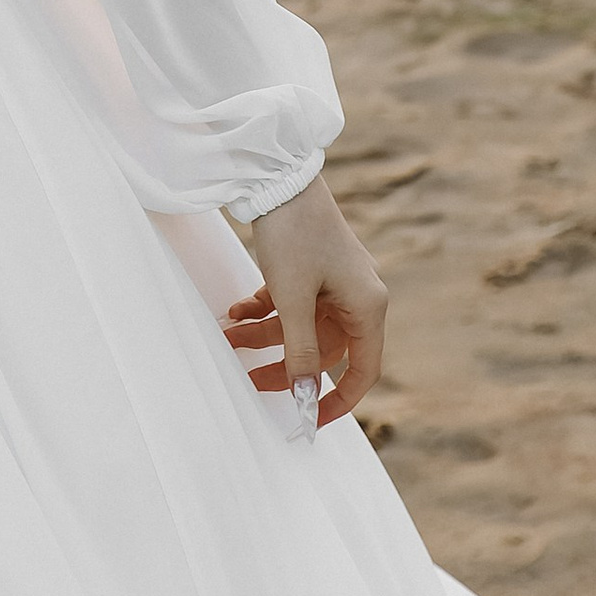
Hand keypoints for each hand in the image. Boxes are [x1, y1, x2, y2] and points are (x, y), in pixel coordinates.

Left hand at [223, 175, 386, 432]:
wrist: (277, 173)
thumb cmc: (294, 234)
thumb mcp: (294, 298)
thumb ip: (300, 350)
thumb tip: (305, 396)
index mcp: (367, 306)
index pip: (363, 370)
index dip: (338, 400)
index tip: (308, 421)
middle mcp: (357, 295)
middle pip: (325, 350)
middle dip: (287, 365)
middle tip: (250, 379)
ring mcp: (334, 281)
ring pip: (303, 326)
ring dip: (266, 335)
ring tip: (228, 336)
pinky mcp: (312, 267)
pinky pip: (291, 303)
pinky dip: (266, 310)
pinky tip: (235, 311)